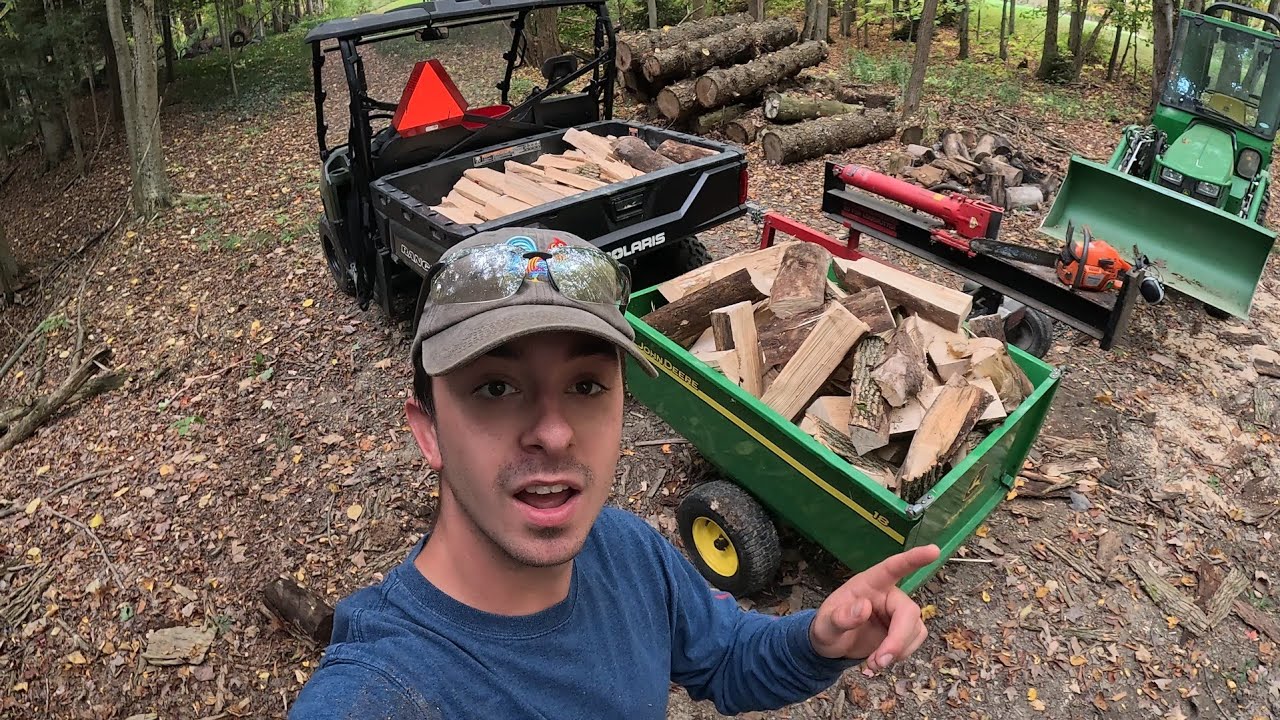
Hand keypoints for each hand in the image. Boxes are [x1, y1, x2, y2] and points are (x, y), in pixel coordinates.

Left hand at [808, 544, 940, 674]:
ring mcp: (898, 613)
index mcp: (869, 583)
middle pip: (909, 611)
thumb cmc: (828, 627)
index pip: (893, 567)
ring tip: (873, 663)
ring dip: (898, 651)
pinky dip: (900, 655)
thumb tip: (864, 608)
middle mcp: (888, 595)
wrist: (833, 646)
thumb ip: (841, 617)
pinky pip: (914, 642)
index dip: (913, 559)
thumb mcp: (825, 624)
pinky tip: (881, 660)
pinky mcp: (904, 630)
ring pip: (915, 629)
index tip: (933, 551)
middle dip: (898, 639)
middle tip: (880, 661)